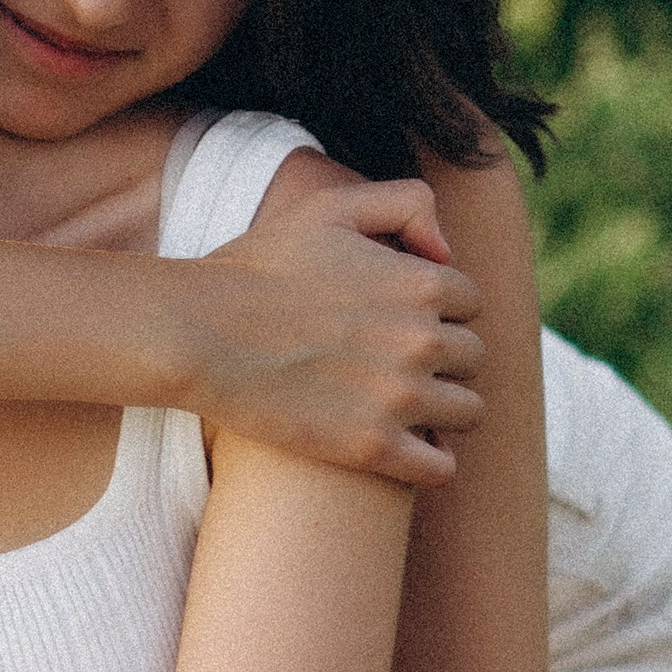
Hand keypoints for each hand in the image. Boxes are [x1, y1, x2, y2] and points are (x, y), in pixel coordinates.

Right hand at [198, 174, 482, 482]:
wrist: (199, 334)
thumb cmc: (256, 268)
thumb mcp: (330, 207)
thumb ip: (404, 203)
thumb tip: (444, 251)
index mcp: (421, 284)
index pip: (468, 302)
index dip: (437, 309)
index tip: (403, 320)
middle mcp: (423, 341)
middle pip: (472, 357)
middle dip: (444, 358)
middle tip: (399, 364)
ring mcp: (401, 399)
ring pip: (468, 413)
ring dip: (445, 409)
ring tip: (405, 408)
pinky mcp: (373, 448)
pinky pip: (439, 468)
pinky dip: (432, 463)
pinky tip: (406, 452)